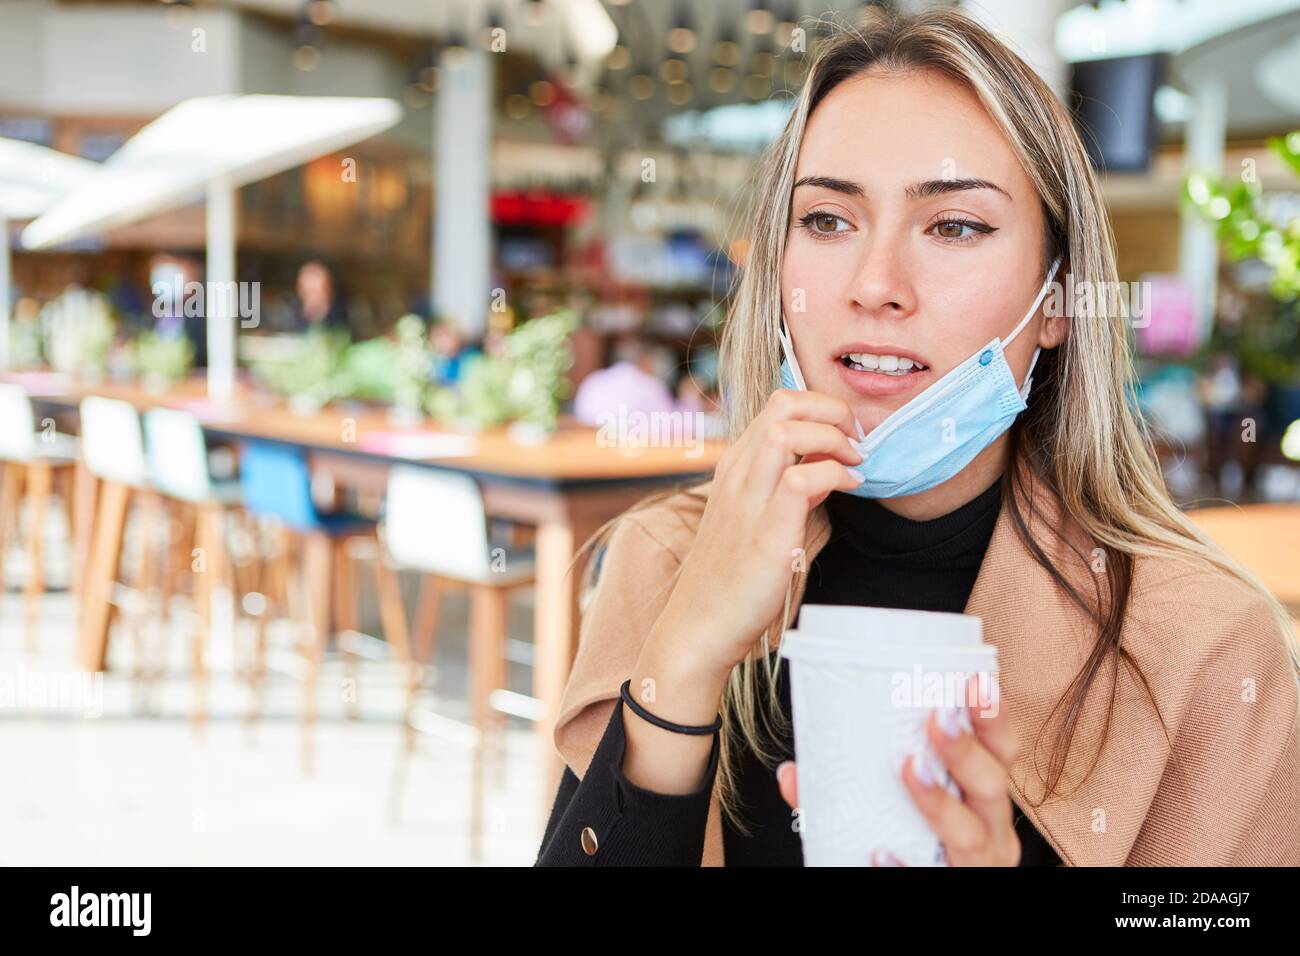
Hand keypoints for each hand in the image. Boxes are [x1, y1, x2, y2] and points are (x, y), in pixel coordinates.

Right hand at [652, 388, 861, 680]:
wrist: (700, 627)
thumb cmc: (734, 579)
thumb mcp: (762, 521)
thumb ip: (797, 494)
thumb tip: (836, 477)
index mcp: (735, 467)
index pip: (778, 405)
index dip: (821, 408)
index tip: (846, 436)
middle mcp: (737, 474)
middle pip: (783, 403)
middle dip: (832, 410)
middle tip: (855, 442)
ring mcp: (747, 501)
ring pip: (785, 428)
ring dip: (832, 436)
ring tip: (853, 462)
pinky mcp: (765, 534)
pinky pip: (799, 479)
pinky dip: (832, 473)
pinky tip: (849, 488)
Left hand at [777, 675, 1020, 866]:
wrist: (915, 880)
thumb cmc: (913, 840)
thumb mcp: (895, 806)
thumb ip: (848, 787)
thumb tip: (791, 773)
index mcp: (983, 795)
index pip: (1004, 752)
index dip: (996, 718)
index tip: (975, 682)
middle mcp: (991, 829)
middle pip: (993, 788)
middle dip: (967, 752)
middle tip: (937, 719)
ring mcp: (976, 865)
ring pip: (971, 837)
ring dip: (940, 801)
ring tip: (910, 769)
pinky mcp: (951, 889)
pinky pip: (930, 880)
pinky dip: (905, 868)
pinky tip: (881, 852)